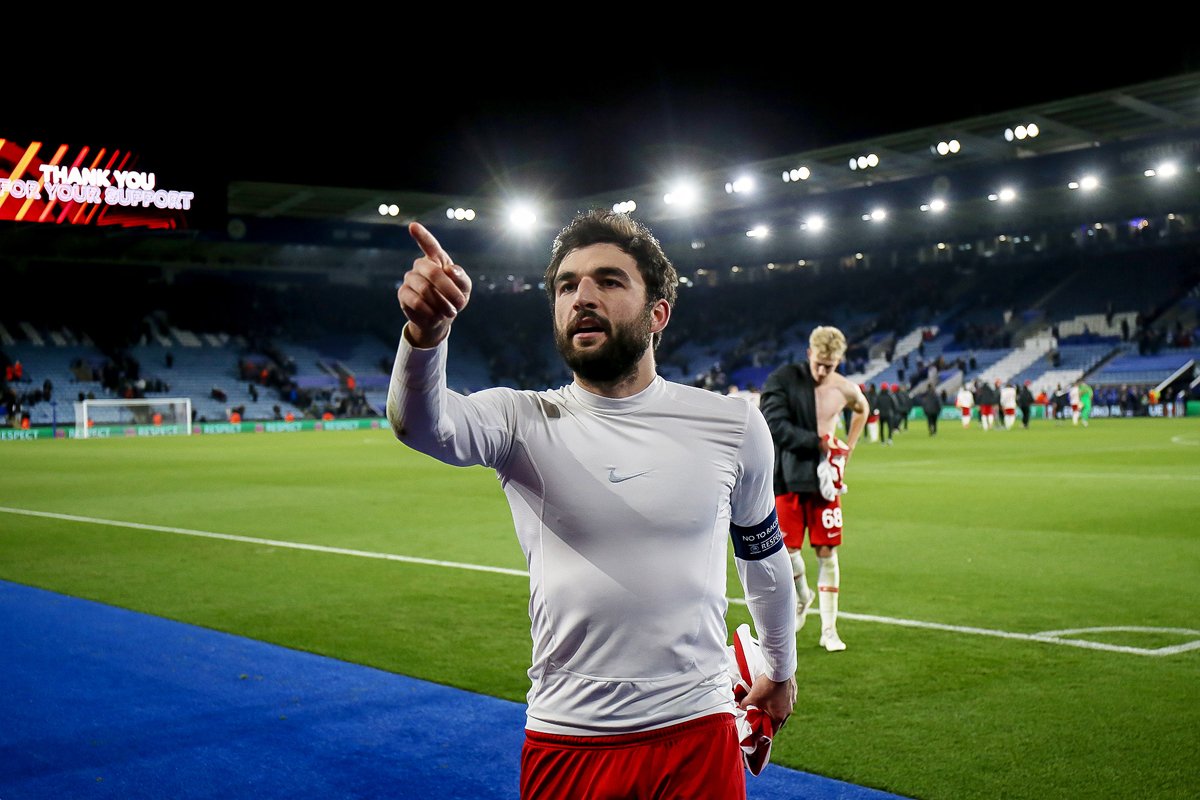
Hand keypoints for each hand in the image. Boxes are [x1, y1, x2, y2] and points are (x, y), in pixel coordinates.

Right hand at [398, 222, 472, 347]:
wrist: (440, 319)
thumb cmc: (453, 298)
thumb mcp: (464, 288)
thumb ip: (461, 277)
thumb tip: (449, 269)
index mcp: (437, 259)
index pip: (429, 245)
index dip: (421, 235)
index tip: (413, 226)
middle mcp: (421, 265)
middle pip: (433, 272)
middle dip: (449, 290)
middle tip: (460, 303)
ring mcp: (410, 278)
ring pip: (425, 289)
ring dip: (442, 303)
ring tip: (450, 312)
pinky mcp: (403, 294)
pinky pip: (416, 302)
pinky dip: (430, 311)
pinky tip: (435, 315)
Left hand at [740, 673, 796, 733]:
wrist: (780, 670)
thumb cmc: (766, 687)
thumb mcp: (752, 697)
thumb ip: (745, 704)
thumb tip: (740, 706)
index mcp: (779, 717)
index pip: (773, 730)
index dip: (765, 732)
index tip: (759, 732)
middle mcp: (788, 711)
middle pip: (778, 720)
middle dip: (770, 719)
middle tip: (761, 717)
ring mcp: (792, 701)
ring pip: (783, 708)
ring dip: (776, 708)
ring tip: (767, 703)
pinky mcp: (793, 691)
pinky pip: (786, 698)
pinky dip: (780, 698)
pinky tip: (774, 692)